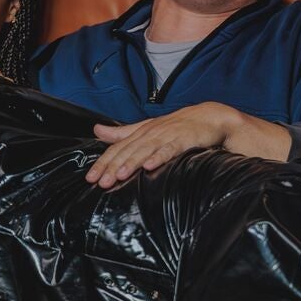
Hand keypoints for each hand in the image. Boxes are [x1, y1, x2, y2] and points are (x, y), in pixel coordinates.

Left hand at [87, 102, 242, 188]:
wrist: (210, 117)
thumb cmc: (178, 126)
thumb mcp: (147, 128)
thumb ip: (122, 132)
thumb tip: (97, 130)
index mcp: (141, 132)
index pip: (118, 148)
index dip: (103, 162)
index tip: (90, 177)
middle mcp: (151, 133)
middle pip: (128, 151)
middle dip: (112, 166)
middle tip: (100, 182)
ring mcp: (167, 135)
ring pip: (145, 150)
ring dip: (131, 162)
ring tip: (118, 176)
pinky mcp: (184, 139)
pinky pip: (170, 149)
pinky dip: (160, 156)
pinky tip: (150, 166)